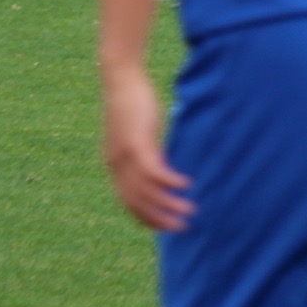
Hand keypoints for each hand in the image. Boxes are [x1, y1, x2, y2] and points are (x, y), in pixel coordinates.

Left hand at [103, 68, 193, 231]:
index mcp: (115, 164)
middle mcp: (117, 165)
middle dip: (160, 219)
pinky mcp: (137, 143)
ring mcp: (125, 156)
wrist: (120, 78)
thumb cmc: (131, 100)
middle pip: (138, 203)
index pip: (129, 202)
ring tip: (190, 211)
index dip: (146, 218)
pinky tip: (187, 185)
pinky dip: (170, 182)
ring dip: (170, 205)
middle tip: (181, 228)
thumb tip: (161, 159)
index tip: (165, 227)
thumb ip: (145, 149)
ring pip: (148, 191)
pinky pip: (155, 171)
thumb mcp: (137, 131)